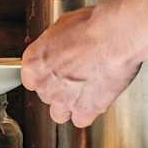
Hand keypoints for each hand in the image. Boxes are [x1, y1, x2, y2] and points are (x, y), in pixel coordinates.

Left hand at [21, 7, 140, 127]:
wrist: (115, 37)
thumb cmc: (92, 27)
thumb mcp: (61, 27)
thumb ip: (53, 46)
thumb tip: (57, 49)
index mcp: (33, 64)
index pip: (32, 79)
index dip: (47, 75)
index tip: (56, 71)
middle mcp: (44, 85)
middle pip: (46, 95)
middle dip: (60, 88)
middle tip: (77, 76)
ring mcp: (63, 100)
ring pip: (59, 113)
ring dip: (69, 105)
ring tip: (84, 92)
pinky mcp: (84, 110)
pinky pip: (80, 120)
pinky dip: (88, 113)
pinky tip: (95, 100)